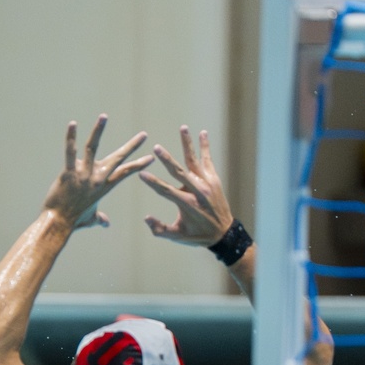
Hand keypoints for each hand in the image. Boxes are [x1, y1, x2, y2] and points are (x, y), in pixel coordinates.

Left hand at [42, 115, 151, 229]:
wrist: (58, 224)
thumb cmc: (73, 221)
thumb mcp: (91, 219)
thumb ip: (100, 219)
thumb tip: (106, 223)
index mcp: (104, 187)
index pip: (125, 173)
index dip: (138, 165)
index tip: (150, 157)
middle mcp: (97, 179)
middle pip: (118, 158)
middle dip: (132, 146)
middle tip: (144, 135)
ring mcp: (83, 175)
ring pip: (92, 147)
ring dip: (99, 130)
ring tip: (104, 117)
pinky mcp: (68, 173)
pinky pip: (70, 152)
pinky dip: (71, 138)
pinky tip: (72, 124)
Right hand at [139, 126, 233, 245]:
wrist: (224, 233)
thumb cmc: (197, 235)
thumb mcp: (177, 236)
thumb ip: (160, 229)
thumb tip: (146, 218)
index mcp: (186, 204)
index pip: (165, 190)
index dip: (152, 182)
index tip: (141, 174)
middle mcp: (197, 191)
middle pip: (179, 171)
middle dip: (167, 159)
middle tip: (157, 148)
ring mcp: (207, 183)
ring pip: (194, 160)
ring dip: (188, 144)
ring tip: (183, 128)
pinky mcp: (214, 180)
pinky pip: (208, 160)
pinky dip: (205, 147)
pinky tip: (203, 133)